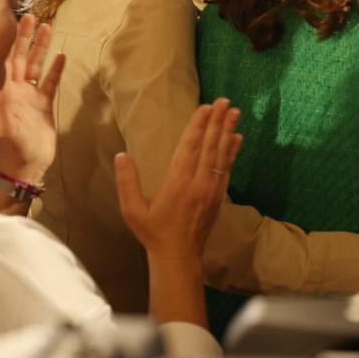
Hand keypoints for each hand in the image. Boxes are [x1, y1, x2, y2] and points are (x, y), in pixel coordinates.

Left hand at [0, 14, 65, 183]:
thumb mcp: (7, 125)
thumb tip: (3, 80)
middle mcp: (16, 90)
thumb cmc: (14, 147)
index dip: (8, 42)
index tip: (12, 22)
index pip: (5, 61)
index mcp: (3, 92)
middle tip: (30, 16)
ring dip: (41, 48)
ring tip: (48, 27)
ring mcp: (30, 96)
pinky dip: (55, 69)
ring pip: (37, 66)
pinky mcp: (44, 104)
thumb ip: (6, 103)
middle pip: (21, 58)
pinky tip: (60, 55)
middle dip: (25, 38)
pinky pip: (50, 82)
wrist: (27, 165)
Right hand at [115, 99, 242, 262]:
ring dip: (228, 131)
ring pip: (221, 154)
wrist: (179, 256)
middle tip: (225, 101)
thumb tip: (122, 155)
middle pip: (209, 145)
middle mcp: (198, 182)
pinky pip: (227, 168)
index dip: (198, 125)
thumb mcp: (132, 210)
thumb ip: (127, 182)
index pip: (190, 147)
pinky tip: (236, 138)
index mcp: (177, 182)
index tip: (205, 107)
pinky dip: (232, 151)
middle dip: (217, 121)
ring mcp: (212, 188)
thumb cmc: (153, 232)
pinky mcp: (219, 195)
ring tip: (234, 112)